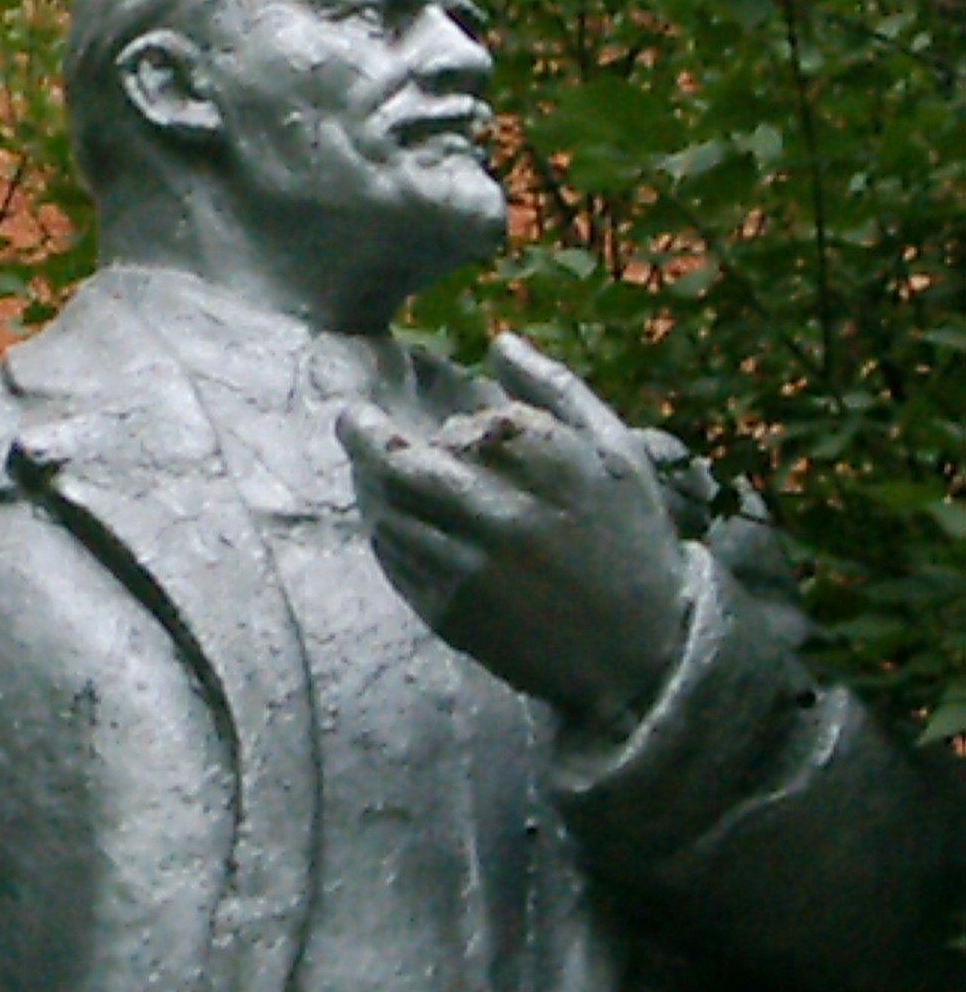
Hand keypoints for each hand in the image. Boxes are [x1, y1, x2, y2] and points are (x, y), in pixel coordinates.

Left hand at [338, 334, 688, 732]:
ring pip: (387, 513)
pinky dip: (385, 535)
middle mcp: (491, 509)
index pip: (456, 426)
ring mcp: (464, 563)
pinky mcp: (448, 611)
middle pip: (397, 465)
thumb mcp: (614, 449)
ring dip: (368, 486)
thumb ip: (553, 388)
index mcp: (535, 459)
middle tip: (351, 420)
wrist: (642, 650)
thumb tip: (500, 341)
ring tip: (367, 470)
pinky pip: (395, 562)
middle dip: (363, 436)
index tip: (442, 424)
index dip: (444, 425)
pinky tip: (393, 522)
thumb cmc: (632, 537)